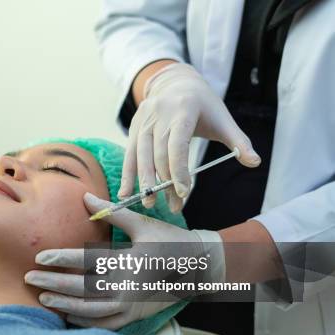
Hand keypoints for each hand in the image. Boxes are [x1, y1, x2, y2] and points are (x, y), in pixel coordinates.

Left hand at [24, 192, 225, 328]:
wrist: (199, 268)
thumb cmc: (170, 242)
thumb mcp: (143, 224)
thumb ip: (112, 213)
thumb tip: (84, 197)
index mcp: (129, 261)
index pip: (87, 261)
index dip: (61, 258)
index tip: (40, 257)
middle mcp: (128, 286)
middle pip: (83, 288)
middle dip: (53, 284)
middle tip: (29, 279)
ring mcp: (132, 305)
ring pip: (91, 311)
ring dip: (65, 305)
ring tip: (44, 299)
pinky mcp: (135, 315)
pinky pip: (105, 324)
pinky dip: (85, 322)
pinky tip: (67, 316)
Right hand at [120, 62, 261, 211]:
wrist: (176, 82)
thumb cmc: (203, 105)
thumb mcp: (223, 119)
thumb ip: (238, 141)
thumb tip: (255, 162)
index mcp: (182, 110)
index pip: (177, 145)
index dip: (179, 170)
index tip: (184, 192)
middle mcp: (158, 114)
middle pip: (159, 154)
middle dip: (166, 182)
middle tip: (175, 206)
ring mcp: (143, 120)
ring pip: (141, 155)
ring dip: (145, 182)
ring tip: (150, 203)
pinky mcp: (134, 127)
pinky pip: (129, 154)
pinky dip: (128, 174)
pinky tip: (126, 193)